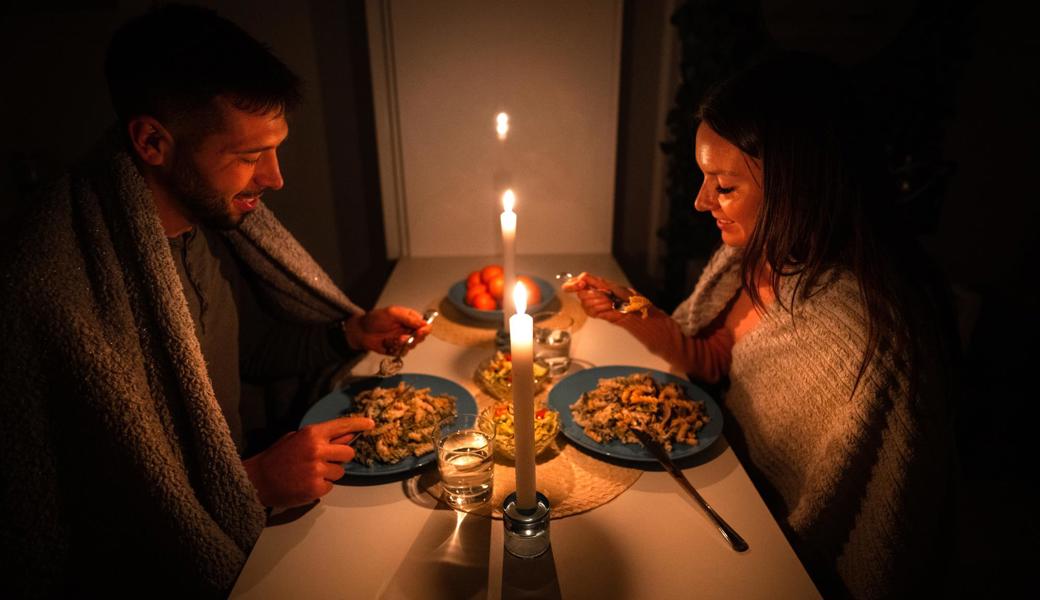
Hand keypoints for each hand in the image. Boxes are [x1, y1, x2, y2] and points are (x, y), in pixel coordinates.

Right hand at [242, 416, 373, 507]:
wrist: (258, 480)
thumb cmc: (277, 457)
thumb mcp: (296, 439)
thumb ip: (322, 437)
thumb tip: (346, 436)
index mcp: (312, 434)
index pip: (342, 426)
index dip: (358, 424)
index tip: (370, 424)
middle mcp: (318, 450)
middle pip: (348, 453)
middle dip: (341, 457)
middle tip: (327, 460)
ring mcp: (318, 470)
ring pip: (340, 471)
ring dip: (330, 473)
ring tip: (311, 473)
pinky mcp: (316, 488)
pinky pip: (330, 486)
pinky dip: (322, 486)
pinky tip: (306, 483)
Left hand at [343, 306, 432, 354]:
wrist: (361, 332)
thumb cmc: (374, 319)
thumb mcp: (392, 313)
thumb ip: (408, 318)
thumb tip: (423, 323)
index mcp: (410, 318)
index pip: (425, 324)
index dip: (425, 329)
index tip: (419, 332)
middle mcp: (409, 329)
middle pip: (421, 337)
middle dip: (412, 338)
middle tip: (402, 337)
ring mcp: (404, 339)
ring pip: (412, 346)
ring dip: (402, 344)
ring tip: (392, 340)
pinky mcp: (398, 349)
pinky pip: (403, 352)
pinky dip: (396, 349)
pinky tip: (388, 344)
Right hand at [561, 272, 638, 322]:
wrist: (626, 305)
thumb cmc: (619, 293)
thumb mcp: (604, 282)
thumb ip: (590, 279)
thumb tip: (579, 278)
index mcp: (587, 284)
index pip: (570, 284)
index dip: (572, 285)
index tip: (580, 284)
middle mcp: (585, 294)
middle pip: (580, 294)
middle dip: (595, 294)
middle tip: (605, 293)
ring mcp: (588, 304)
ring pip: (587, 303)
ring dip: (601, 301)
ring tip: (609, 300)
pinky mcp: (592, 313)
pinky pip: (593, 310)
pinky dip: (603, 307)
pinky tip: (608, 306)